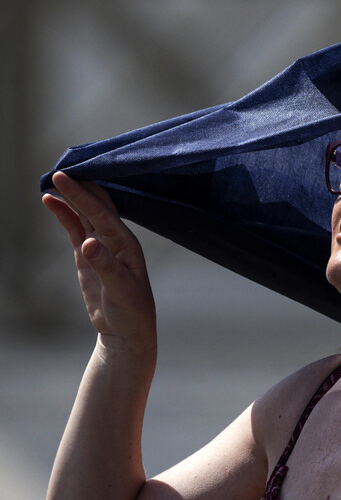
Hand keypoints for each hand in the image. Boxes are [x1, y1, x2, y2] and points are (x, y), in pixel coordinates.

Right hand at [42, 173, 156, 347]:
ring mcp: (101, 246)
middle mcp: (115, 239)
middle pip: (95, 206)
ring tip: (50, 182)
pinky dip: (64, 214)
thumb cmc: (131, 310)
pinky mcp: (89, 255)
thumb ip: (105, 266)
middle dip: (79, 187)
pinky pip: (75, 228)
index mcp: (126, 243)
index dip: (82, 194)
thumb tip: (88, 244)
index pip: (101, 212)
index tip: (64, 176)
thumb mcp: (120, 290)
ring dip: (69, 198)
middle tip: (59, 168)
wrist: (127, 330)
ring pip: (84, 214)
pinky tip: (52, 202)